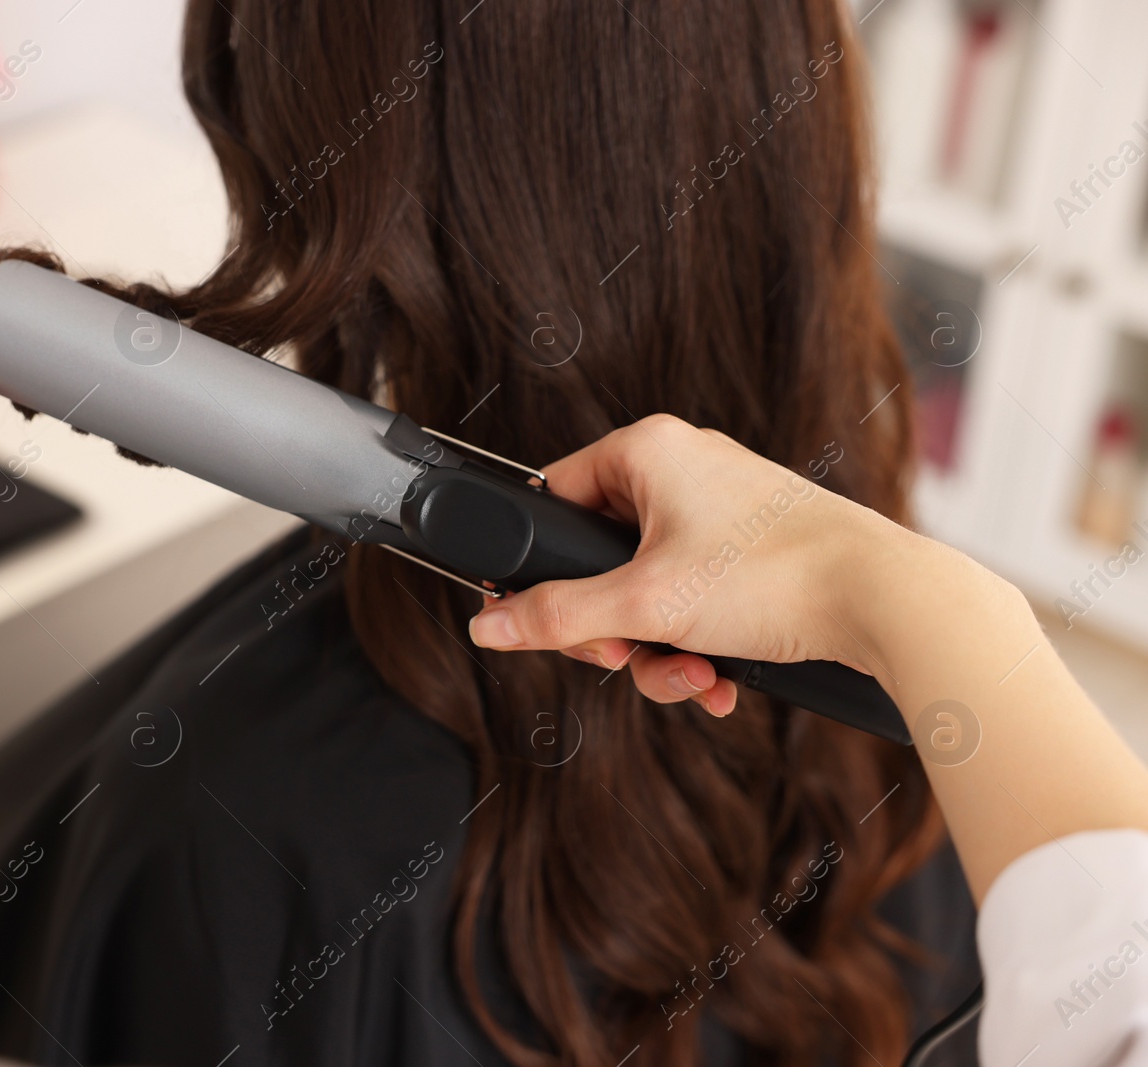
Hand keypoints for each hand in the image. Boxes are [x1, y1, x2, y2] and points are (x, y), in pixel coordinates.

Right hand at [465, 415, 910, 715]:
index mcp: (646, 450)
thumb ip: (555, 617)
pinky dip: (697, 643)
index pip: (553, 497)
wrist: (886, 600)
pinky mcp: (754, 548)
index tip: (548, 621)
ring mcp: (722, 508)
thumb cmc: (776, 576)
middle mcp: (683, 468)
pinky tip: (717, 679)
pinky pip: (695, 596)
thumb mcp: (643, 606)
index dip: (544, 568)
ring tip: (689, 677)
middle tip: (625, 657)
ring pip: (649, 589)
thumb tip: (488, 625)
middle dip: (613, 628)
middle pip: (600, 557)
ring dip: (658, 648)